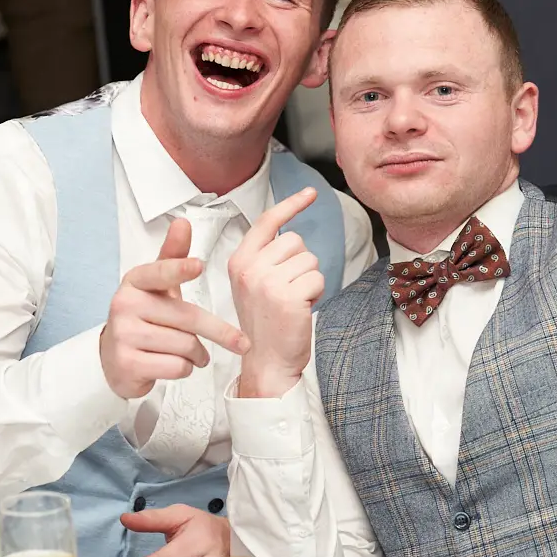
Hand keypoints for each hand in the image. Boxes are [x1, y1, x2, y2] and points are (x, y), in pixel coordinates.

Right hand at [99, 218, 250, 400]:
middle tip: (239, 343)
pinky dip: (185, 369)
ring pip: (185, 346)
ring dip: (199, 354)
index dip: (179, 268)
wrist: (114, 359)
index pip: (159, 272)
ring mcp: (123, 335)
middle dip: (219, 333)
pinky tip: (177, 364)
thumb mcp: (157, 286)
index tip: (198, 265)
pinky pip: (176, 366)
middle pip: (188, 317)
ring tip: (195, 354)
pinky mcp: (127, 364)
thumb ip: (172, 256)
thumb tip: (182, 222)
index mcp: (135, 281)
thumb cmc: (144, 318)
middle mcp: (125, 305)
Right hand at [229, 187, 324, 398]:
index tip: (310, 193)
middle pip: (295, 241)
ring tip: (293, 301)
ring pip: (310, 259)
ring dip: (309, 280)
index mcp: (239, 261)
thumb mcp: (253, 284)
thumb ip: (266, 258)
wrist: (266, 362)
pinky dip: (316, 294)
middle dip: (301, 263)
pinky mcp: (288, 296)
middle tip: (288, 290)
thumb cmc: (265, 324)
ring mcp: (267, 282)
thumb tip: (292, 235)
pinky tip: (301, 309)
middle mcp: (250, 268)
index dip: (291, 204)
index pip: (267, 222)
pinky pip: (317, 278)